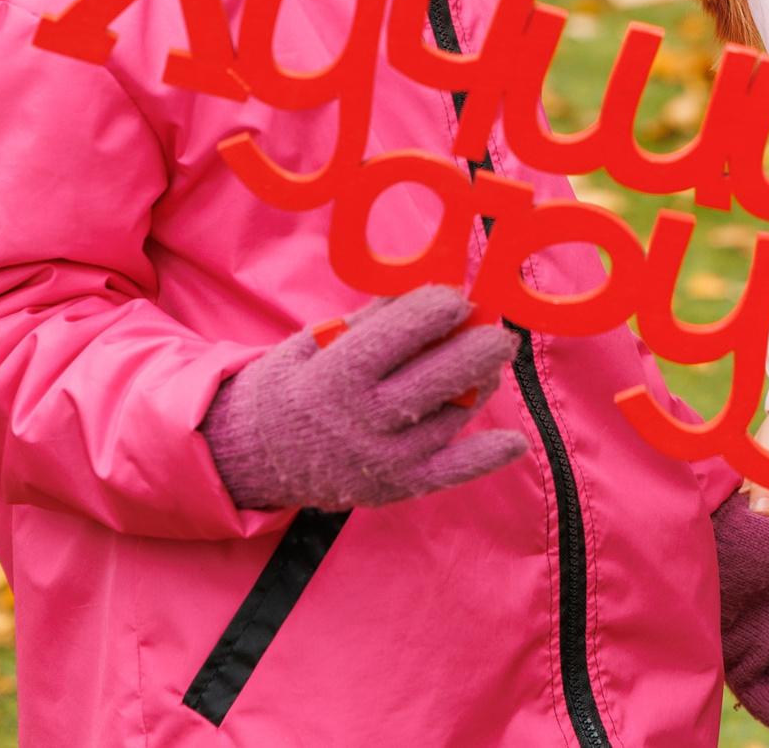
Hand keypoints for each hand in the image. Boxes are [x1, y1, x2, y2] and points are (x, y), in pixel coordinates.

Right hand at [199, 287, 527, 509]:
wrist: (254, 456)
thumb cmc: (293, 385)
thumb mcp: (317, 341)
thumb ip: (373, 317)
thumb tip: (425, 282)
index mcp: (338, 374)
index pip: (402, 333)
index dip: (440, 308)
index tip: (458, 295)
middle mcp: (363, 419)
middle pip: (440, 376)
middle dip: (479, 346)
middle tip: (499, 330)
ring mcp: (383, 458)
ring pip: (452, 415)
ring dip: (482, 385)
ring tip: (489, 364)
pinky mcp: (397, 487)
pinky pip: (450, 473)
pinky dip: (485, 457)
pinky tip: (513, 442)